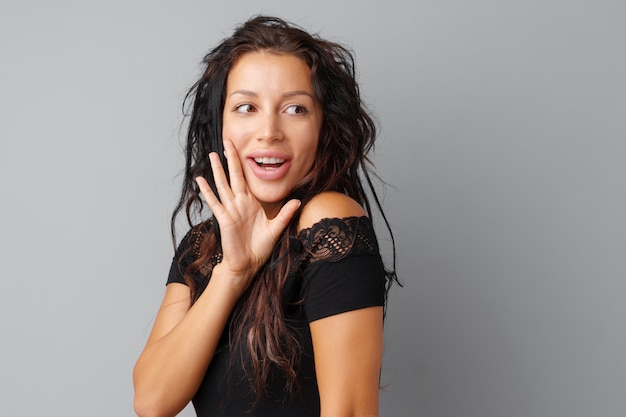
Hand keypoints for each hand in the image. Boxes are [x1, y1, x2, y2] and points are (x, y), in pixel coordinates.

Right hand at [195, 140, 299, 292]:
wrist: (248, 264)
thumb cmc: (259, 248)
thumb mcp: (276, 228)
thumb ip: (286, 214)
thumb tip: (297, 201)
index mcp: (251, 203)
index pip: (246, 179)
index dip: (244, 164)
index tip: (242, 149)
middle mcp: (239, 203)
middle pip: (234, 176)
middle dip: (231, 158)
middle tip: (226, 141)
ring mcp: (230, 210)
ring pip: (223, 185)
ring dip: (218, 170)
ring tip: (212, 155)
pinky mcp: (224, 219)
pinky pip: (215, 202)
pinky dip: (207, 191)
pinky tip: (201, 180)